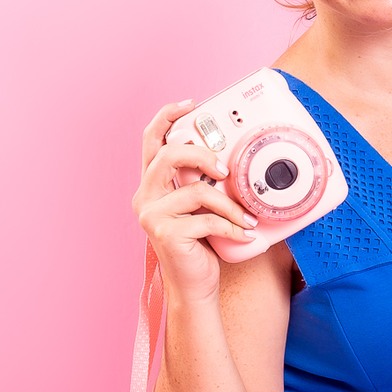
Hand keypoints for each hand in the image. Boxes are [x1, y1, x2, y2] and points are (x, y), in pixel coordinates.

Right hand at [132, 100, 257, 302]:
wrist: (194, 287)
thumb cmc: (200, 246)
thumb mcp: (200, 208)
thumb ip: (201, 183)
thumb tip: (226, 160)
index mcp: (151, 185)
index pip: (151, 140)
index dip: (167, 116)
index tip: (191, 104)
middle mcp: (145, 197)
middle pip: (170, 155)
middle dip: (203, 156)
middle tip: (225, 171)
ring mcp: (152, 216)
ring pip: (196, 191)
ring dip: (229, 204)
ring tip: (246, 216)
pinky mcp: (165, 234)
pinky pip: (207, 219)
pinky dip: (231, 226)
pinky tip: (243, 233)